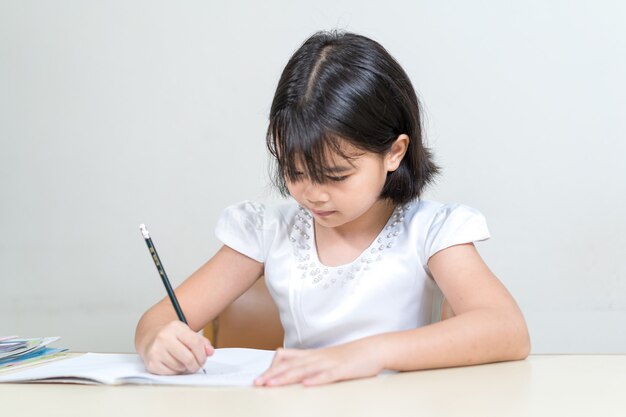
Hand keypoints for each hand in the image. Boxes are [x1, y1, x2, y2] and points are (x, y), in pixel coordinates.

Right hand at [141, 321, 213, 374]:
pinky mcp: (152, 363)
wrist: (150, 338)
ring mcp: (156, 351)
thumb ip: (202, 342)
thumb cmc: (173, 337)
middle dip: (196, 365)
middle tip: (197, 366)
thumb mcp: (187, 333)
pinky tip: (174, 365)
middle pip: (188, 358)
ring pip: (180, 367)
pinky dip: (175, 372)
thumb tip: (210, 352)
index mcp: (175, 327)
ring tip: (183, 362)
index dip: (203, 354)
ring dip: (185, 368)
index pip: (195, 343)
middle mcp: (164, 337)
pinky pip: (171, 373)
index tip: (203, 359)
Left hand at [254, 340, 383, 386]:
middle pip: (291, 365)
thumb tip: (294, 373)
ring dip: (287, 377)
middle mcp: (318, 357)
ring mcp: (329, 363)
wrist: (372, 349)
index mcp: (313, 355)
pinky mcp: (342, 369)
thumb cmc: (349, 356)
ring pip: (304, 370)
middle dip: (273, 375)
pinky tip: (306, 385)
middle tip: (258, 383)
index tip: (259, 378)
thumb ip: (310, 365)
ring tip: (273, 384)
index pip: (287, 359)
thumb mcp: (326, 359)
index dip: (272, 369)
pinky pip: (328, 375)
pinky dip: (316, 380)